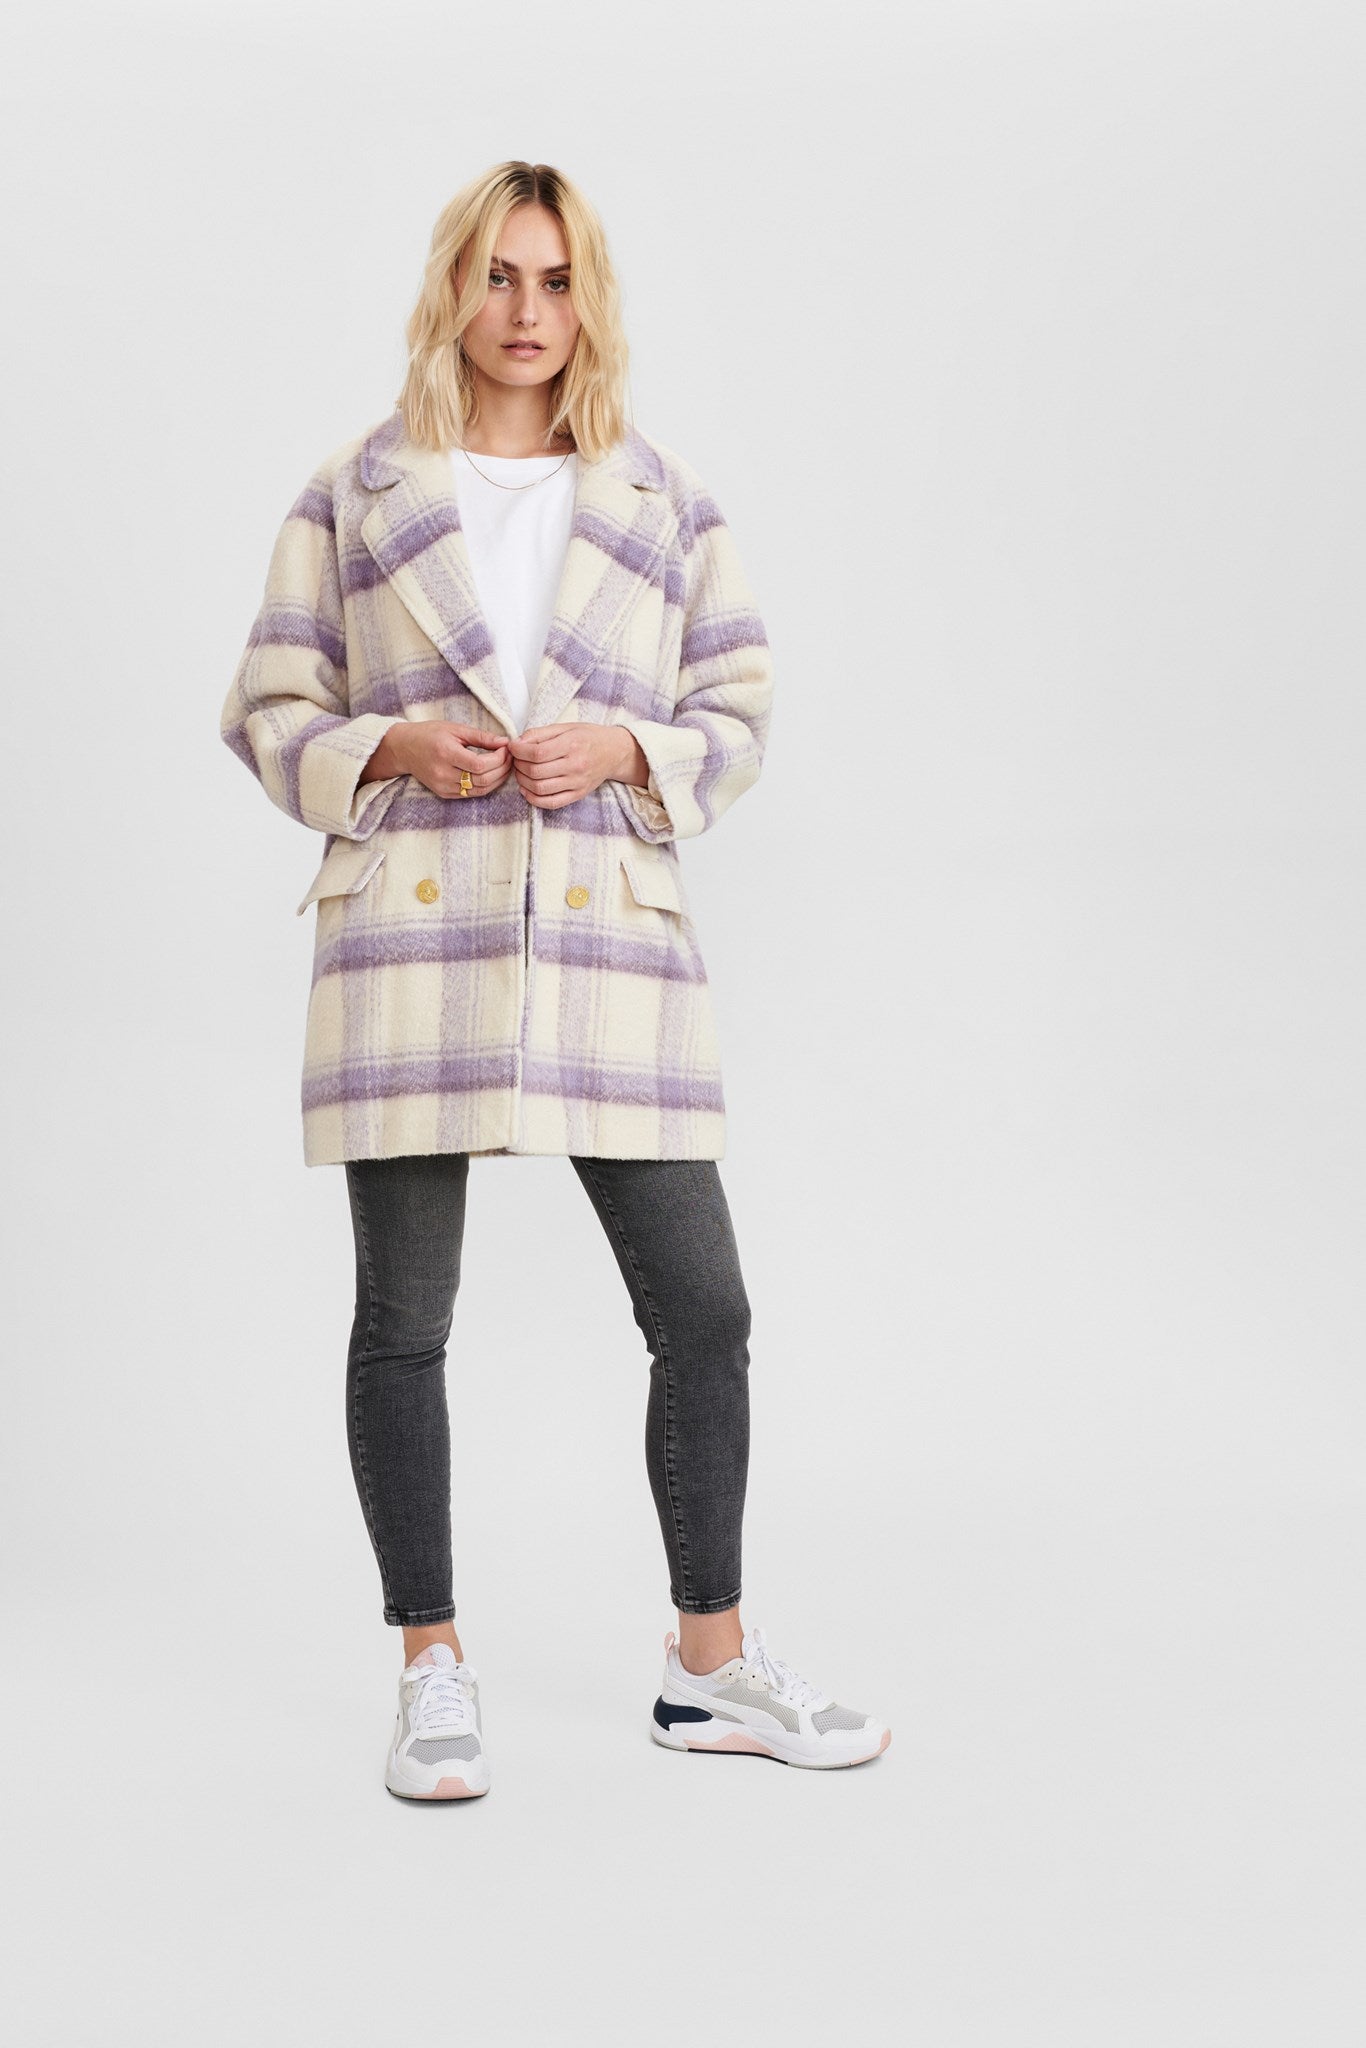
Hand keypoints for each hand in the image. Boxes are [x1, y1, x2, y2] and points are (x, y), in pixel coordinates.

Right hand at [364, 720, 512, 799]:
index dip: (499, 759)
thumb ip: (481, 737)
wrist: (404, 749)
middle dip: (502, 769)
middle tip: (510, 757)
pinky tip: (493, 775)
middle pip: (483, 780)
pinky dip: (486, 786)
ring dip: (498, 780)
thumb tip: (505, 741)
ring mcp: (443, 787)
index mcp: (446, 754)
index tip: (506, 748)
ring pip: (480, 790)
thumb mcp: (455, 729)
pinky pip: (471, 794)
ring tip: (505, 766)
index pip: (480, 765)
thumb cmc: (429, 734)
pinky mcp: (444, 794)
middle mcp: (443, 773)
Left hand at [506, 723, 648, 808]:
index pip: (536, 753)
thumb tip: (517, 743)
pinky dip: (533, 799)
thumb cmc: (588, 737)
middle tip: (516, 759)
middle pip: (535, 771)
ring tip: (521, 772)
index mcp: (572, 745)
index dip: (518, 751)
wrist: (614, 752)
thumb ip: (540, 733)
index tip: (513, 747)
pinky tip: (527, 790)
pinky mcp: (578, 795)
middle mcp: (575, 765)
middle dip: (518, 765)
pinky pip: (551, 803)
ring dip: (522, 781)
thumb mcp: (566, 727)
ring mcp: (577, 783)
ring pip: (540, 788)